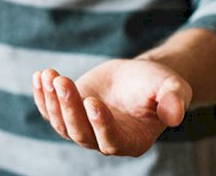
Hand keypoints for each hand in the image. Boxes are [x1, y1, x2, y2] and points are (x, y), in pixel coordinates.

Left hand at [32, 58, 191, 156]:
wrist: (139, 77)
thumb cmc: (158, 84)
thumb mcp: (172, 87)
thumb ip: (174, 100)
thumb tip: (175, 114)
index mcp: (132, 141)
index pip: (111, 141)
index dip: (100, 124)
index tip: (92, 100)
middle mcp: (105, 140)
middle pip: (80, 133)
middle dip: (69, 107)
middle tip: (62, 81)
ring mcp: (84, 128)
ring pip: (62, 123)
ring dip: (52, 100)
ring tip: (49, 75)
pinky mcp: (69, 114)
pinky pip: (50, 111)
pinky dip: (42, 96)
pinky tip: (39, 76)